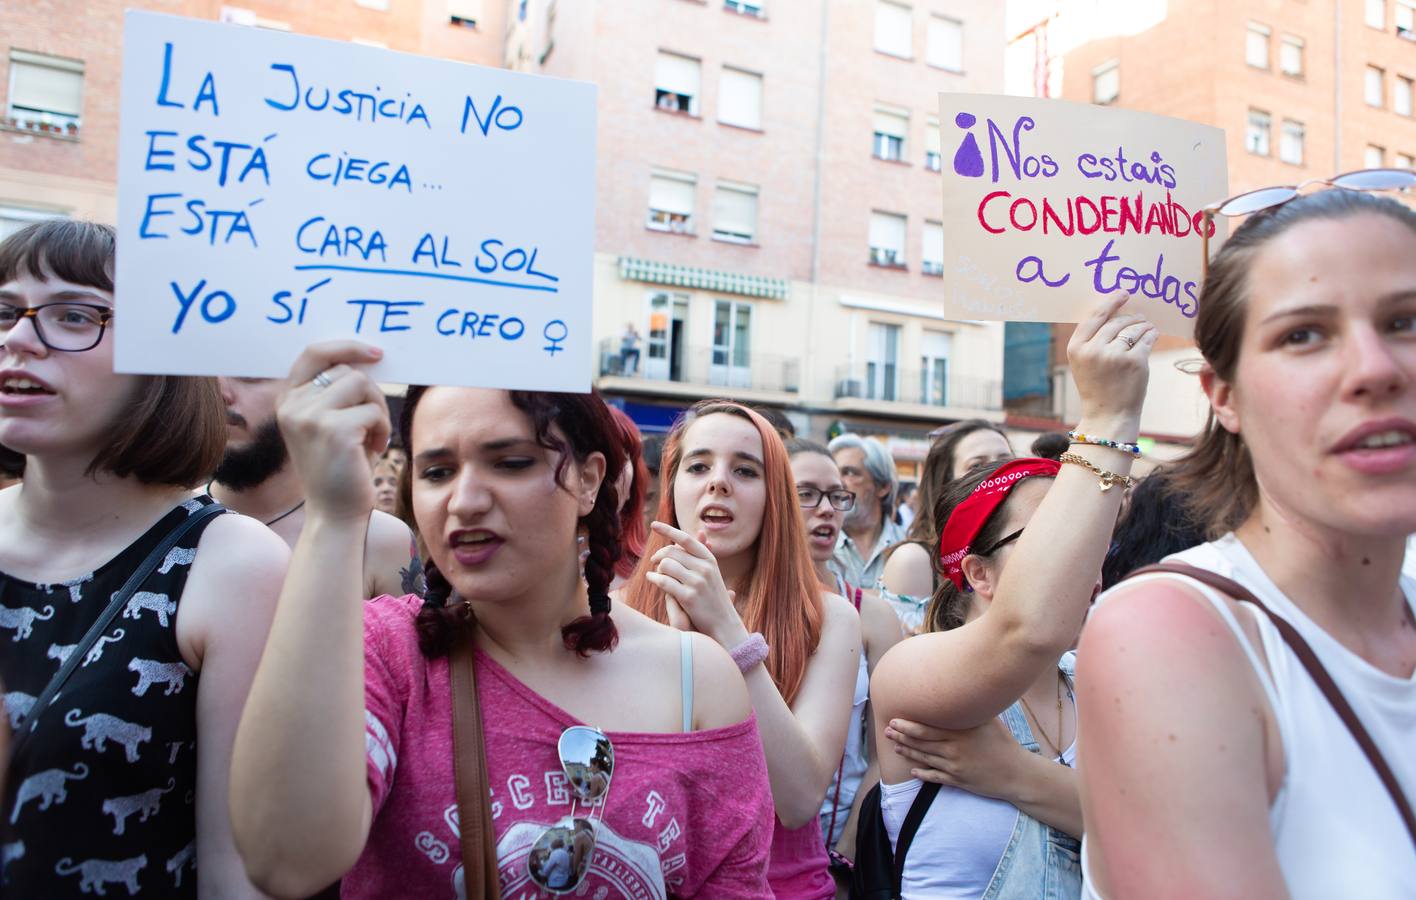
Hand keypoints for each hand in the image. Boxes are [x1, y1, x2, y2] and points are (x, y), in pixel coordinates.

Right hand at [277, 342, 389, 522]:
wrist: (335, 512)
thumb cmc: (342, 466)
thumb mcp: (331, 423)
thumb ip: (337, 391)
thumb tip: (368, 356)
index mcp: (288, 400)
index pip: (314, 353)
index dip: (347, 346)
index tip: (376, 353)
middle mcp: (293, 405)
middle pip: (348, 370)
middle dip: (371, 393)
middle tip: (372, 422)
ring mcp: (310, 416)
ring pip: (362, 385)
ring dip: (377, 410)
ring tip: (371, 436)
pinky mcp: (333, 430)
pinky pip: (373, 410)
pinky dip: (382, 429)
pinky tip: (373, 450)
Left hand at [644, 522, 746, 646]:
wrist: (724, 623)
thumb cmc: (713, 596)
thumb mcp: (710, 572)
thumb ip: (697, 556)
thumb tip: (683, 536)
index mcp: (709, 559)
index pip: (685, 539)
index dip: (668, 530)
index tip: (654, 525)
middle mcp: (705, 568)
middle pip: (672, 551)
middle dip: (659, 554)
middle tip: (654, 560)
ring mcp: (697, 582)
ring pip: (666, 565)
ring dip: (657, 569)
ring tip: (656, 573)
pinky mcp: (689, 597)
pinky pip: (664, 581)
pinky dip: (654, 579)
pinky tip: (651, 579)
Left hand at [884, 717, 1028, 800]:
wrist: (1017, 774)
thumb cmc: (1004, 744)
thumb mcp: (989, 721)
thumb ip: (971, 710)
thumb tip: (960, 692)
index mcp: (959, 735)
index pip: (927, 730)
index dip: (908, 726)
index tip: (894, 720)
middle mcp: (953, 751)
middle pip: (921, 744)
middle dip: (901, 738)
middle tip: (887, 732)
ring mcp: (955, 768)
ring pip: (925, 760)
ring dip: (908, 753)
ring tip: (895, 747)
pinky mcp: (959, 782)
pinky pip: (936, 778)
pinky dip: (923, 774)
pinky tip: (913, 771)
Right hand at [1066, 292, 1157, 432]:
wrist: (1109, 415)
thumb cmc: (1097, 387)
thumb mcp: (1084, 363)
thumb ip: (1092, 339)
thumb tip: (1115, 312)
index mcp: (1076, 348)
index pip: (1094, 317)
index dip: (1110, 302)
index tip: (1123, 293)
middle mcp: (1093, 350)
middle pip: (1115, 321)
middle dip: (1130, 317)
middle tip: (1140, 317)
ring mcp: (1114, 356)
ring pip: (1132, 329)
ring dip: (1143, 325)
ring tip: (1147, 327)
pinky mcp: (1135, 362)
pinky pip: (1146, 339)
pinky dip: (1151, 334)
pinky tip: (1152, 334)